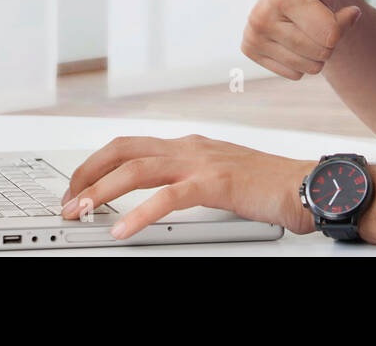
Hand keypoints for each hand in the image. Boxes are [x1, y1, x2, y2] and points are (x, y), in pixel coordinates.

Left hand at [57, 135, 316, 238]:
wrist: (308, 184)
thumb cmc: (270, 186)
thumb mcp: (221, 178)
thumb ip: (190, 181)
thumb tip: (157, 198)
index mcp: (190, 145)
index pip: (131, 145)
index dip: (98, 163)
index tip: (77, 186)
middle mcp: (190, 147)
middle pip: (124, 150)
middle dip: (88, 173)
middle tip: (67, 200)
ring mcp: (202, 161)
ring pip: (138, 168)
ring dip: (102, 190)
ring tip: (81, 211)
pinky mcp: (216, 182)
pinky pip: (168, 197)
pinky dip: (139, 213)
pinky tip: (122, 230)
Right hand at [241, 0, 361, 79]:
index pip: (330, 35)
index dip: (345, 24)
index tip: (341, 3)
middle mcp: (259, 18)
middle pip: (321, 53)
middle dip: (332, 37)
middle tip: (323, 12)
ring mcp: (252, 36)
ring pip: (310, 67)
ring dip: (319, 49)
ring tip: (311, 22)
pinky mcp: (250, 50)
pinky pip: (295, 74)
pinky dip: (303, 58)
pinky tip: (297, 34)